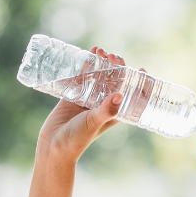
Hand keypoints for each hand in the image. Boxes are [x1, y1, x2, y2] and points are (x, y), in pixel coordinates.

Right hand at [36, 46, 145, 160]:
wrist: (53, 145)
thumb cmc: (77, 139)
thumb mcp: (93, 123)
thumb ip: (105, 110)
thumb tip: (119, 95)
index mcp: (114, 112)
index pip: (131, 95)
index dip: (138, 82)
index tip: (142, 69)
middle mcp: (103, 103)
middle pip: (115, 80)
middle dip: (116, 66)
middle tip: (112, 56)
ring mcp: (88, 98)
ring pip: (99, 76)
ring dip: (101, 62)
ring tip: (99, 50)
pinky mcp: (73, 95)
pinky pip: (82, 76)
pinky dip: (85, 65)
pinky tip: (87, 54)